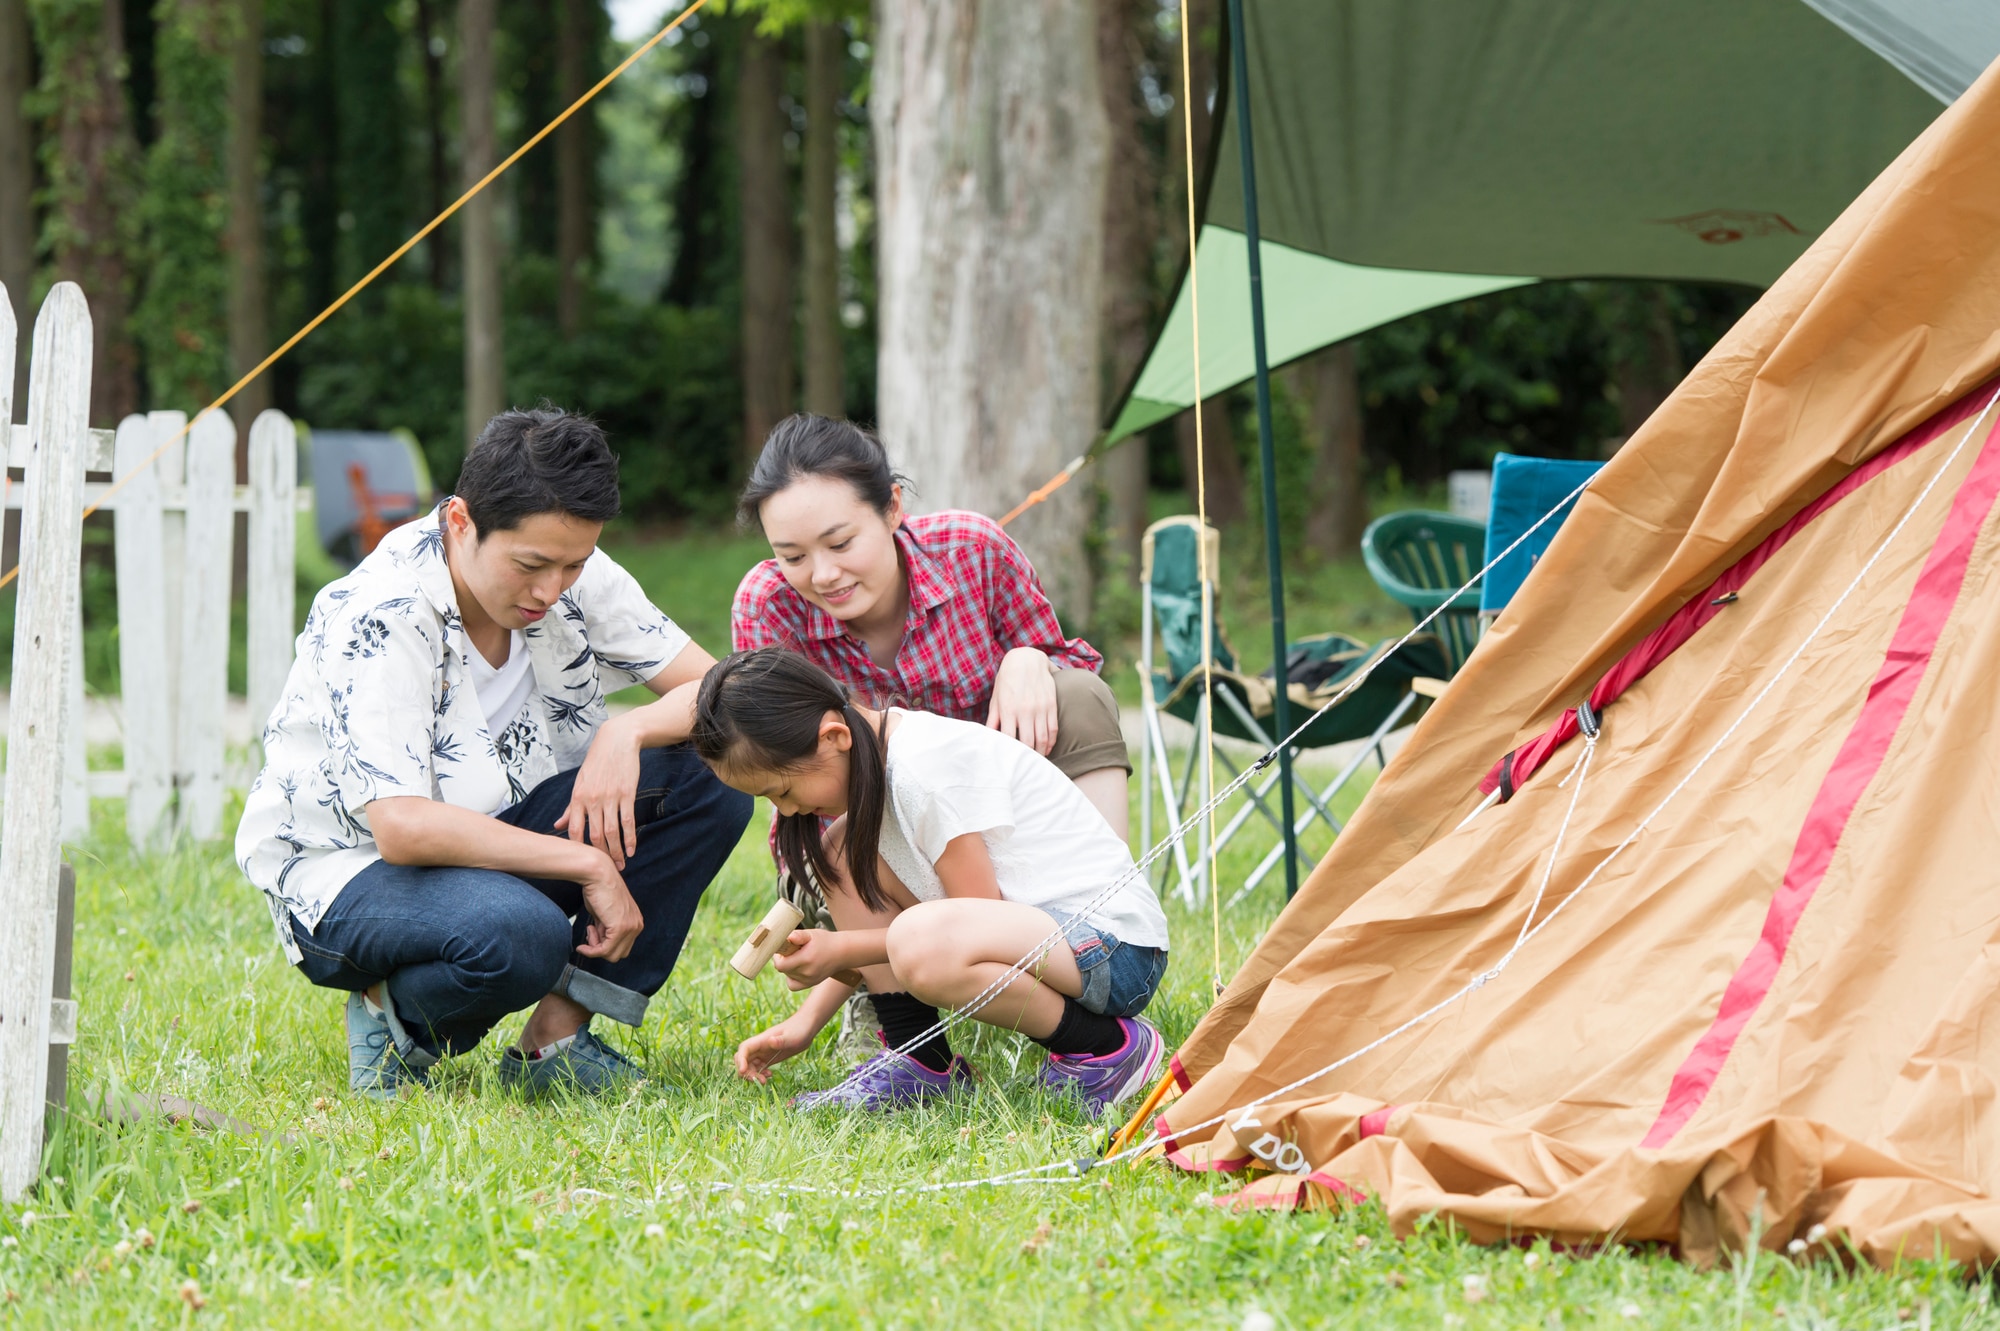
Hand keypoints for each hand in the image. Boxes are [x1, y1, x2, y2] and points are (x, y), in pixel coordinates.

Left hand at [556, 714, 641, 868]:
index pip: (575, 830)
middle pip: (595, 835)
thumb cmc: (597, 763)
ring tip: (620, 865)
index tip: (583, 862)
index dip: (578, 849)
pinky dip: (630, 838)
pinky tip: (631, 850)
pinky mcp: (627, 794)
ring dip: (616, 851)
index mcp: (577, 797)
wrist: (616, 741)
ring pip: (612, 831)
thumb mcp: (580, 783)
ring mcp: (610, 797)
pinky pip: (628, 821)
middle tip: (607, 871)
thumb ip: (571, 807)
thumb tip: (557, 826)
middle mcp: (592, 799)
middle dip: (601, 855)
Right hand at [575, 853, 643, 961]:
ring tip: (589, 929)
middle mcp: (637, 925)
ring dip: (595, 949)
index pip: (622, 947)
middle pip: (619, 954)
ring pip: (612, 955)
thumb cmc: (598, 889)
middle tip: (590, 932)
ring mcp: (631, 927)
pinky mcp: (621, 927)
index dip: (604, 944)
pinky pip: (604, 950)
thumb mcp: (604, 915)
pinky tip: (582, 946)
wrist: (598, 873)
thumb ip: (605, 930)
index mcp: (635, 921)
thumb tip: (599, 946)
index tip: (592, 931)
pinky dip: (591, 951)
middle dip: (601, 948)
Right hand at [735, 1017, 815, 1083]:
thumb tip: (770, 1041)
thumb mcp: (792, 1036)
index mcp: (762, 1039)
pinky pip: (758, 1067)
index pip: (744, 1049)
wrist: (807, 1027)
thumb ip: (781, 1040)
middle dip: (746, 1071)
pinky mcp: (769, 1058)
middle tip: (759, 1080)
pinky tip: (770, 1075)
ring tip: (765, 1081)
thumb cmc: (800, 1029)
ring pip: (749, 1065)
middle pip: (743, 1059)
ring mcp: (763, 1052)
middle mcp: (760, 1046)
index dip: (740, 1060)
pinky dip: (760, 1074)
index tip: (743, 1071)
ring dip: (753, 1075)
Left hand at [770, 930, 858, 989]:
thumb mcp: (812, 934)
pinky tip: (797, 968)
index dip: (777, 956)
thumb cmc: (825, 941)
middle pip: (783, 969)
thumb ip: (798, 935)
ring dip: (788, 967)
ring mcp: (808, 980)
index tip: (783, 948)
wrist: (841, 952)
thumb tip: (788, 937)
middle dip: (783, 959)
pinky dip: (791, 977)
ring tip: (798, 957)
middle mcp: (807, 973)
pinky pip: (793, 985)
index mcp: (806, 959)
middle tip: (792, 950)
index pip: (780, 964)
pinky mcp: (810, 984)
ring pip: (787, 975)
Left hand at [986, 647, 1058, 755]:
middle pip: (1027, 742)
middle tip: (1024, 765)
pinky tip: (1047, 748)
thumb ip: (993, 718)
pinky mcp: (1051, 705)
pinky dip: (1051, 742)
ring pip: (1042, 738)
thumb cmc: (1007, 679)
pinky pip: (1053, 729)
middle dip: (1026, 757)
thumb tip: (988, 737)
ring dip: (1040, 753)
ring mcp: (1040, 708)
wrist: (1027, 659)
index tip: (1008, 761)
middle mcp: (1025, 710)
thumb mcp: (996, 698)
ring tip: (1036, 760)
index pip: (1008, 739)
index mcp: (1008, 709)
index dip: (1009, 753)